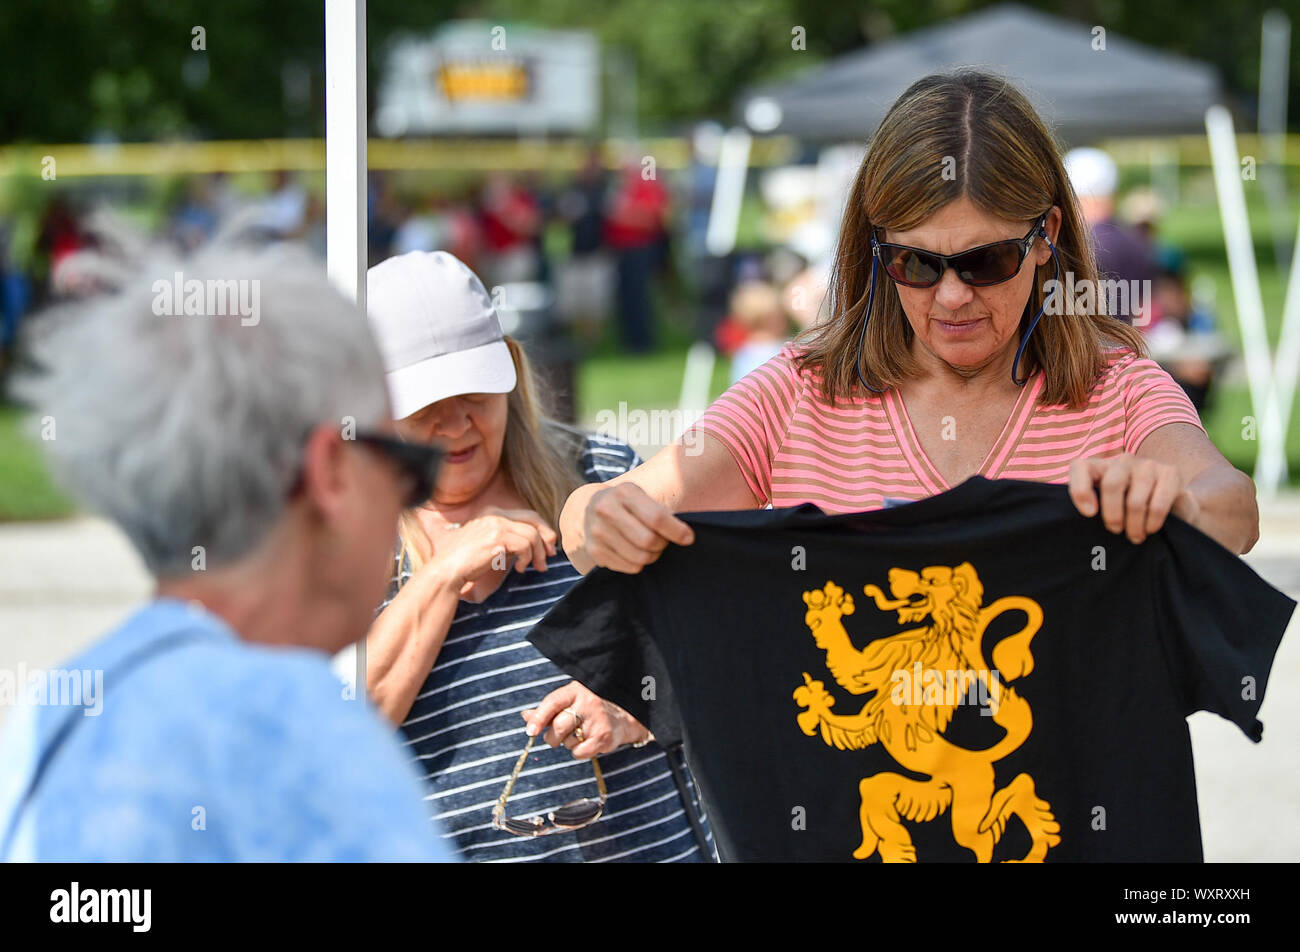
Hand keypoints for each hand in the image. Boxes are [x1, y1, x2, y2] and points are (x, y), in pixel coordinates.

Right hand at [422, 508, 556, 602]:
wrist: (446, 570)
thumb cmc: (465, 562)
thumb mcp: (488, 544)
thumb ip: (508, 539)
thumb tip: (536, 545)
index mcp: (491, 512)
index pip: (526, 515)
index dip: (541, 530)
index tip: (547, 547)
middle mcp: (494, 513)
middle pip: (533, 520)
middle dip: (546, 538)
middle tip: (550, 556)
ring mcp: (496, 523)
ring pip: (532, 535)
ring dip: (538, 554)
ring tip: (535, 567)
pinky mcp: (498, 537)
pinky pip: (525, 546)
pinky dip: (527, 559)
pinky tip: (519, 569)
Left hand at [521, 681, 652, 758]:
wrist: (624, 716)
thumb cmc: (589, 709)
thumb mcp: (569, 702)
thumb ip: (547, 710)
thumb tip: (525, 716)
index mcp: (575, 691)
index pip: (553, 702)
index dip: (539, 717)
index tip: (530, 732)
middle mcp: (588, 702)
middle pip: (558, 726)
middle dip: (553, 736)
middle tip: (559, 735)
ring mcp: (597, 720)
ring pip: (567, 741)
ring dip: (568, 743)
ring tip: (580, 734)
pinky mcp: (604, 736)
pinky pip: (579, 753)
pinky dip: (578, 752)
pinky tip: (588, 743)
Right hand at [581, 482, 694, 573]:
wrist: (590, 509)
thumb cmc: (627, 504)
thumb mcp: (642, 497)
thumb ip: (662, 512)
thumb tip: (686, 536)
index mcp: (624, 492)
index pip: (656, 517)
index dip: (677, 531)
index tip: (688, 538)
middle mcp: (606, 509)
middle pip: (648, 541)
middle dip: (663, 544)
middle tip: (663, 541)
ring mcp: (597, 531)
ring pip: (640, 557)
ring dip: (652, 556)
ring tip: (650, 547)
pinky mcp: (594, 550)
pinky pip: (630, 567)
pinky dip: (638, 564)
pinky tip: (634, 551)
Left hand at [1068, 453, 1198, 544]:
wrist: (1172, 504)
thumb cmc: (1128, 510)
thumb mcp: (1105, 507)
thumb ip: (1091, 508)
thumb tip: (1089, 514)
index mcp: (1100, 466)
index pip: (1080, 467)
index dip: (1080, 490)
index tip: (1089, 514)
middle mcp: (1123, 461)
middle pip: (1112, 485)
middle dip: (1112, 515)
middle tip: (1116, 530)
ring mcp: (1147, 464)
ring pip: (1135, 501)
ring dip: (1134, 526)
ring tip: (1135, 536)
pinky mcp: (1170, 473)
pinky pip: (1158, 505)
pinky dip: (1152, 523)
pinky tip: (1150, 529)